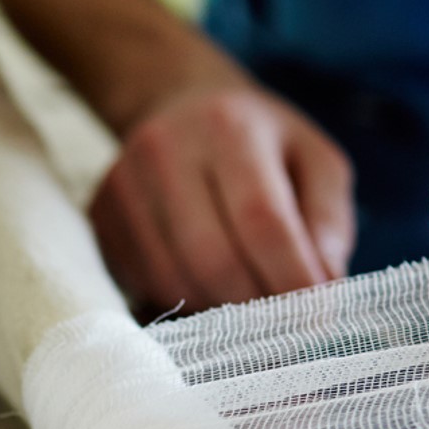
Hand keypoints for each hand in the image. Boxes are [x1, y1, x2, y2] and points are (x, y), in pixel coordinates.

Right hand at [90, 84, 355, 310]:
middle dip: (256, 307)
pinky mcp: (100, 216)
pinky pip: (144, 284)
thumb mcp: (316, 160)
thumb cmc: (262, 142)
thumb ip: (329, 222)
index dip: (291, 277)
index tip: (320, 316)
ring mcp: (123, 185)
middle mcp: (165, 149)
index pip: (261, 219)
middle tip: (286, 323)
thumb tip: (324, 289)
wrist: (178, 105)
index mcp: (228, 127)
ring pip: (174, 281)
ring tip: (251, 305)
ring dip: (221, 314)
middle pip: (212, 258)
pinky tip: (210, 287)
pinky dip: (185, 302)